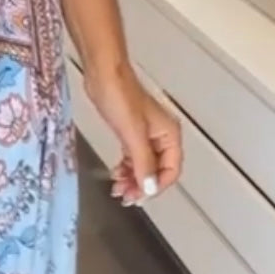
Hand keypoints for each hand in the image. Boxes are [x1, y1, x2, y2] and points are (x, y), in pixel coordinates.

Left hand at [85, 63, 182, 205]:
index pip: (171, 170)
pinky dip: (125, 168)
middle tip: (125, 197)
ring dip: (132, 179)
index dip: (156, 186)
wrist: (104, 76)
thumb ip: (142, 163)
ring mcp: (146, 135)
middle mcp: (161, 136)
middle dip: (142, 185)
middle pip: (157, 170)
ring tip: (117, 188)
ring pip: (144, 166)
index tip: (139, 197)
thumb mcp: (133, 135)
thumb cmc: (120, 97)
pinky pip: (133, 157)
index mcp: (169, 135)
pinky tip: (115, 174)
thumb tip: (149, 187)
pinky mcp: (131, 132)